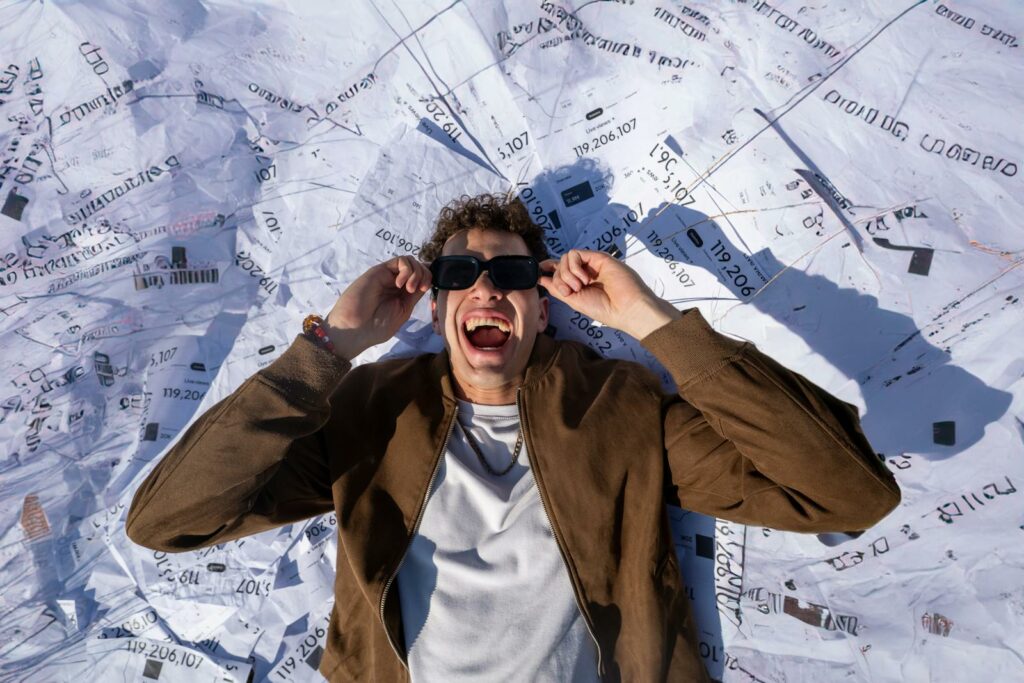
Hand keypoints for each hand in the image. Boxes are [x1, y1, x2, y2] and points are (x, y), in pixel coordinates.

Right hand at [323, 255, 431, 358]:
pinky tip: (400, 284)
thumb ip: (414, 296)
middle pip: (419, 267)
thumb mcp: (403, 311)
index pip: (422, 278)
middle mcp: (396, 283)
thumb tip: (426, 282)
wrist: (355, 329)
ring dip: (416, 272)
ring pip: (411, 261)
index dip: (428, 279)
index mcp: (403, 294)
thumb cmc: (377, 326)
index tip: (424, 290)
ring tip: (408, 288)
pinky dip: (406, 269)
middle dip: (424, 275)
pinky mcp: (380, 270)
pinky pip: (401, 260)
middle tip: (416, 289)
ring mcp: (388, 276)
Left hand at [539, 249, 680, 338]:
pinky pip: (575, 254)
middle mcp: (585, 272)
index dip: (548, 267)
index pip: (560, 270)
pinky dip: (574, 267)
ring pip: (565, 258)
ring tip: (579, 286)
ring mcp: (591, 264)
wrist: (626, 308)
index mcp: (579, 283)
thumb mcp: (574, 301)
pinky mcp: (598, 257)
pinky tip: (584, 279)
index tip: (539, 270)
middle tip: (570, 291)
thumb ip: (558, 288)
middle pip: (559, 265)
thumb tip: (541, 279)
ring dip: (566, 274)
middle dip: (559, 279)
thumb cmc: (604, 308)